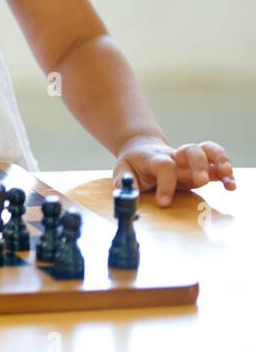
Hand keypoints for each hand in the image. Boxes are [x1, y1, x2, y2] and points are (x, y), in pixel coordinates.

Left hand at [113, 136, 235, 205]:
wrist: (141, 148)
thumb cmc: (133, 164)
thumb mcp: (122, 170)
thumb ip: (123, 182)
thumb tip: (124, 196)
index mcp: (155, 158)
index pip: (164, 166)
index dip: (165, 184)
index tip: (163, 203)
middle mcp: (175, 156)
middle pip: (191, 151)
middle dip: (198, 165)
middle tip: (200, 181)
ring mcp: (188, 160)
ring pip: (208, 151)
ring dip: (220, 161)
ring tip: (227, 177)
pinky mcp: (199, 166)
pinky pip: (216, 162)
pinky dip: (225, 172)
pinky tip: (230, 185)